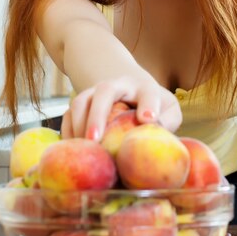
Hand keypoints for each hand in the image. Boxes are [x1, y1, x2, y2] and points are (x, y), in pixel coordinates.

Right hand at [60, 75, 182, 140]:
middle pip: (104, 92)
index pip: (148, 93)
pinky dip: (68, 132)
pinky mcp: (81, 103)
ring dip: (78, 125)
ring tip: (83, 148)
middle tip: (95, 139)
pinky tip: (73, 150)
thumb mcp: (168, 110)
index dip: (149, 105)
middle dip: (98, 115)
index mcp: (144, 88)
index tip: (148, 119)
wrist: (130, 86)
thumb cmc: (154, 105)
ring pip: (81, 102)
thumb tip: (154, 137)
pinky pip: (68, 115)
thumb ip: (168, 121)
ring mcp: (95, 92)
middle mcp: (117, 85)